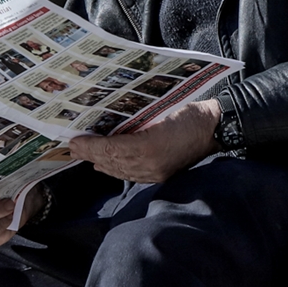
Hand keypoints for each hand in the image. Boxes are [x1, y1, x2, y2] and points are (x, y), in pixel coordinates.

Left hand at [68, 100, 221, 184]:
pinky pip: (132, 175)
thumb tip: (109, 127)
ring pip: (120, 170)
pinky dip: (116, 170)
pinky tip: (105, 166)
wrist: (215, 127)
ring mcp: (156, 171)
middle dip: (91, 154)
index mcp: (149, 147)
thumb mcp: (160, 112)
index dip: (91, 146)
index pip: (112, 149)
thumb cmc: (190, 114)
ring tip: (85, 155)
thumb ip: (135, 123)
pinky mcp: (161, 174)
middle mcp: (151, 164)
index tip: (75, 141)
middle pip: (112, 162)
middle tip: (72, 147)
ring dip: (101, 163)